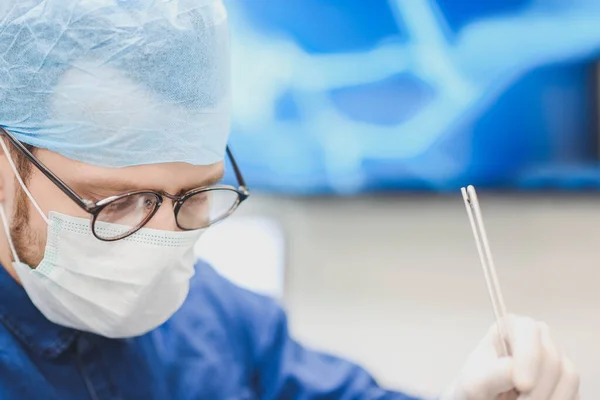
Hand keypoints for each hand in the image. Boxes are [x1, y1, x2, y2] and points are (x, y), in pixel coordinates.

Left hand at [442, 315, 578, 399]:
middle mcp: (537, 338)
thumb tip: (512, 368)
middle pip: (551, 357)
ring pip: (568, 376)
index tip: (522, 385)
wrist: (486, 398)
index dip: (529, 357)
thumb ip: (492, 373)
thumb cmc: (478, 384)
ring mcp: (555, 358)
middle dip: (537, 388)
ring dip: (549, 397)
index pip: (528, 330)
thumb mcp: (476, 380)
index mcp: (511, 327)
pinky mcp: (566, 380)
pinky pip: (574, 391)